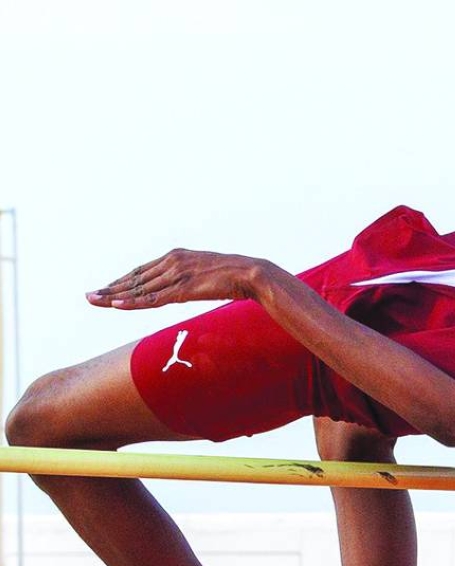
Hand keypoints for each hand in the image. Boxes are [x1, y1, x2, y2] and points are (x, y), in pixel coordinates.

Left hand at [86, 249, 270, 308]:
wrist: (250, 274)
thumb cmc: (232, 277)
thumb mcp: (203, 276)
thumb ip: (188, 281)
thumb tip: (180, 292)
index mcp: (175, 257)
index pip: (141, 272)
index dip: (121, 282)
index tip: (105, 291)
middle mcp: (171, 262)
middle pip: (134, 278)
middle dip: (110, 288)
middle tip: (90, 296)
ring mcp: (177, 274)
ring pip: (140, 289)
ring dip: (115, 296)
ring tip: (96, 301)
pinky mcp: (184, 288)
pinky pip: (154, 298)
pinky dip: (134, 303)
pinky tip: (118, 305)